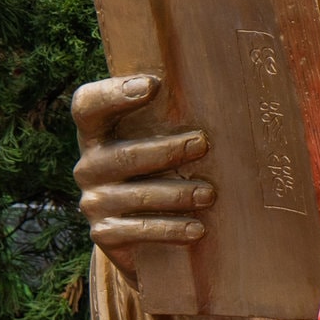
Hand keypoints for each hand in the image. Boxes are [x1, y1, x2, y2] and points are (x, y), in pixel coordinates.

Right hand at [73, 74, 215, 279]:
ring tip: (209, 194)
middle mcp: (90, 165)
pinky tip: (196, 229)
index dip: (113, 94)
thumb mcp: (161, 139)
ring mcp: (94, 201)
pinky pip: (136, 230)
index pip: (88, 106)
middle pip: (124, 155)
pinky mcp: (105, 233)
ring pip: (136, 195)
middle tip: (202, 144)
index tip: (153, 85)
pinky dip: (169, 229)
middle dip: (167, 150)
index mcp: (98, 133)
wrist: (147, 234)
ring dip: (176, 194)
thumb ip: (172, 117)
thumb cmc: (163, 169)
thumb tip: (231, 95)